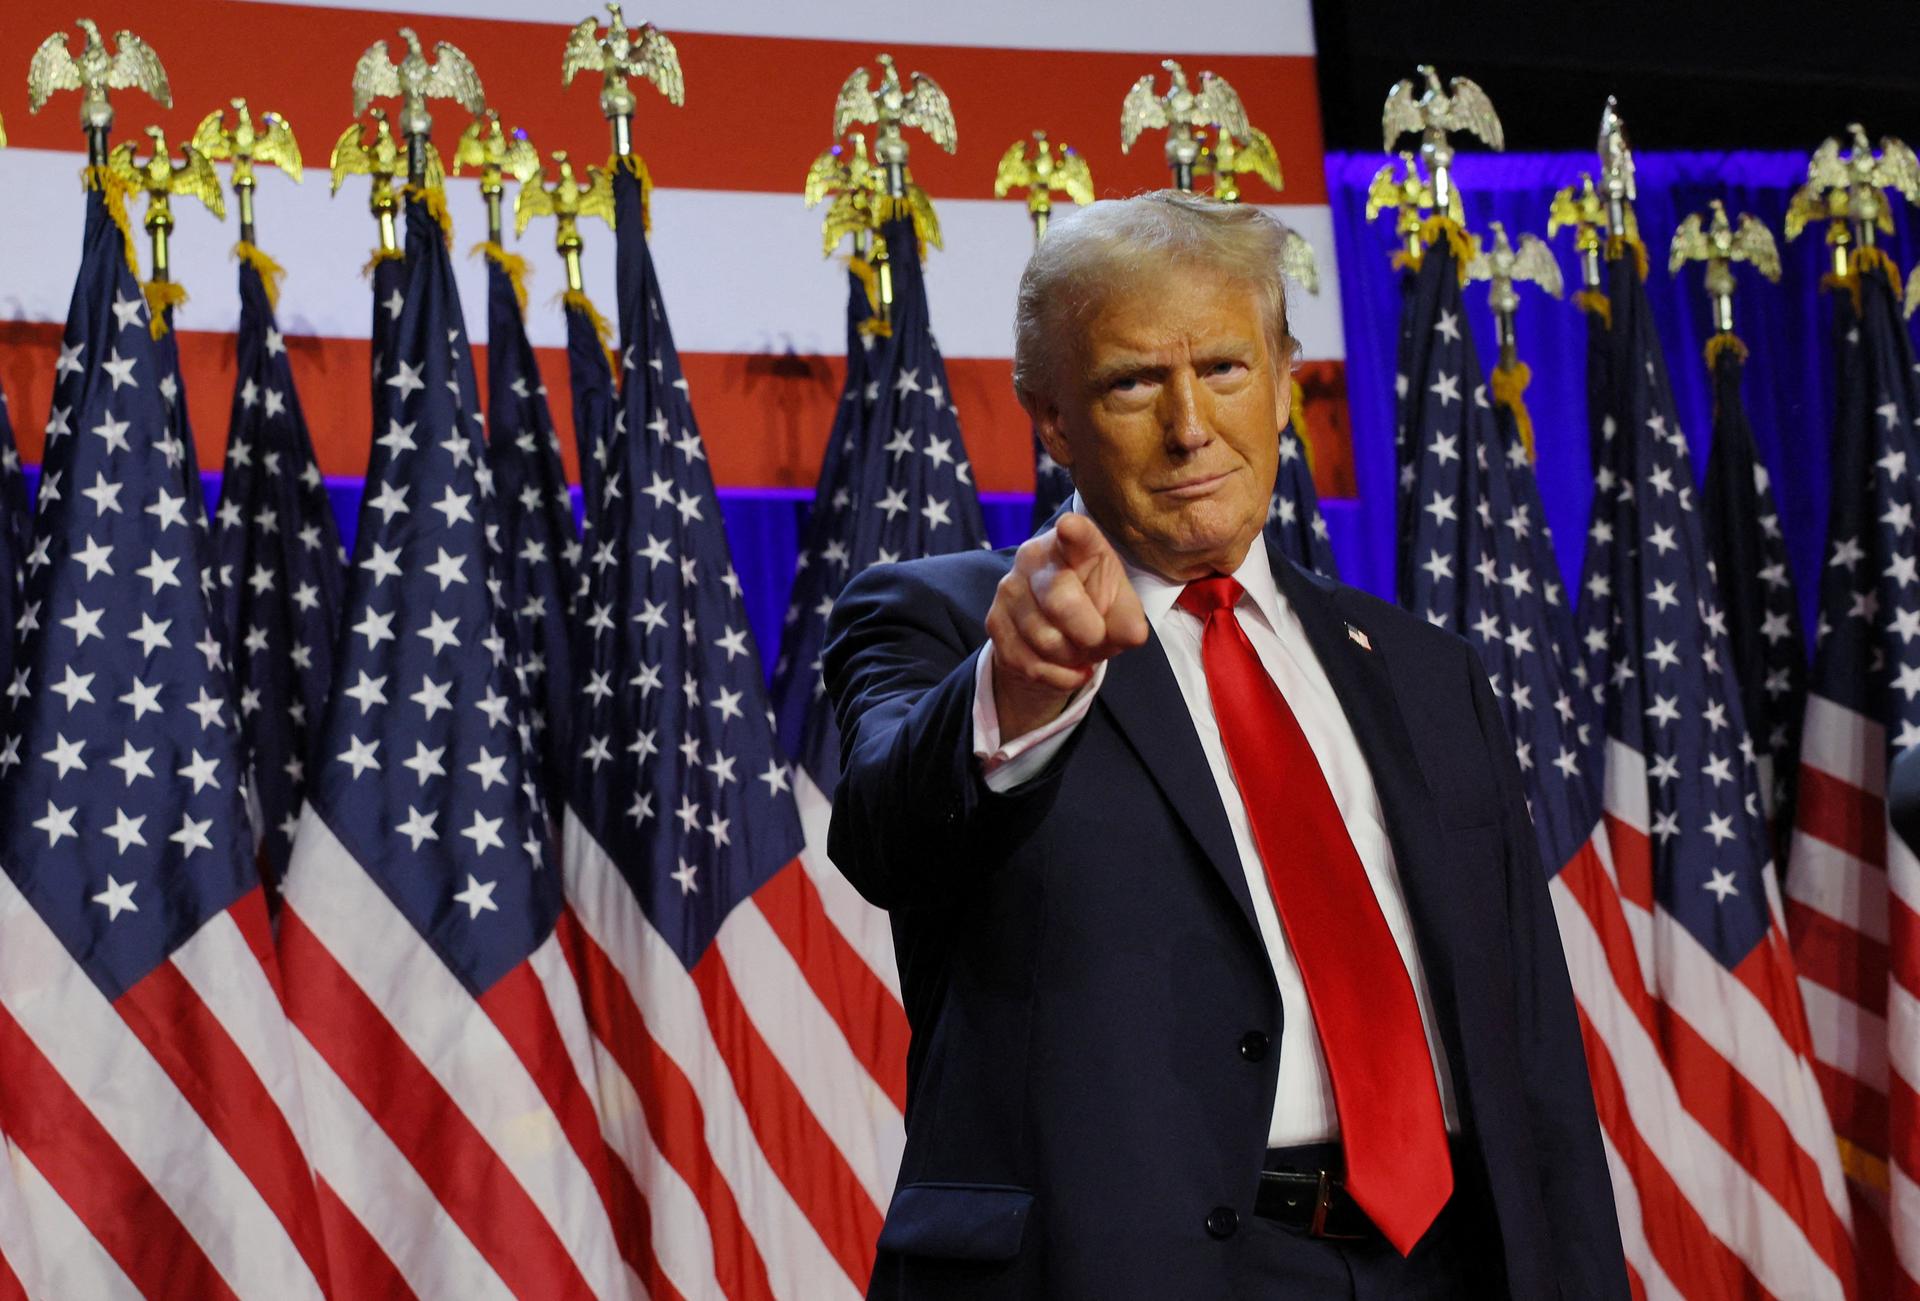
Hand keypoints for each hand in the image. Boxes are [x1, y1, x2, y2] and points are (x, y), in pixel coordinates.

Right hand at [985, 513, 1148, 741]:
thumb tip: (1131, 635)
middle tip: (1095, 637)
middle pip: (1060, 601)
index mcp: (1075, 545)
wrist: (1056, 633)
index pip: (1076, 535)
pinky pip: (1030, 663)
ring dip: (1071, 657)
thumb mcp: (1120, 607)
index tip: (1069, 527)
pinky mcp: (994, 621)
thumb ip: (1128, 619)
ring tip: (1078, 649)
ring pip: (1045, 640)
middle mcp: (1034, 558)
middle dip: (1088, 633)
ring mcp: (1009, 589)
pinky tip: (1065, 666)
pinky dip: (1056, 676)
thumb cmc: (1094, 607)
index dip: (1074, 532)